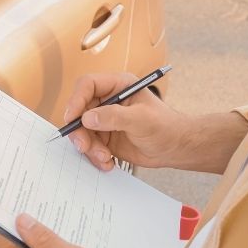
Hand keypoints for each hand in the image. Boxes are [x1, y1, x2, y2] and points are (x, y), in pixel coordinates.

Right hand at [63, 73, 191, 171]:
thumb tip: (87, 118)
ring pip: (82, 131)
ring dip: (89, 147)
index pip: (88, 85)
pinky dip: (95, 156)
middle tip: (84, 146)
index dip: (76, 100)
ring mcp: (104, 120)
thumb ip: (114, 117)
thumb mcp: (141, 120)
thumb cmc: (166, 127)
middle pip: (80, 111)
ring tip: (104, 157)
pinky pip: (89, 146)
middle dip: (80, 131)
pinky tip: (108, 162)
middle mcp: (107, 101)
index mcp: (117, 86)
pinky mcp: (104, 137)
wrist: (176, 148)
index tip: (72, 117)